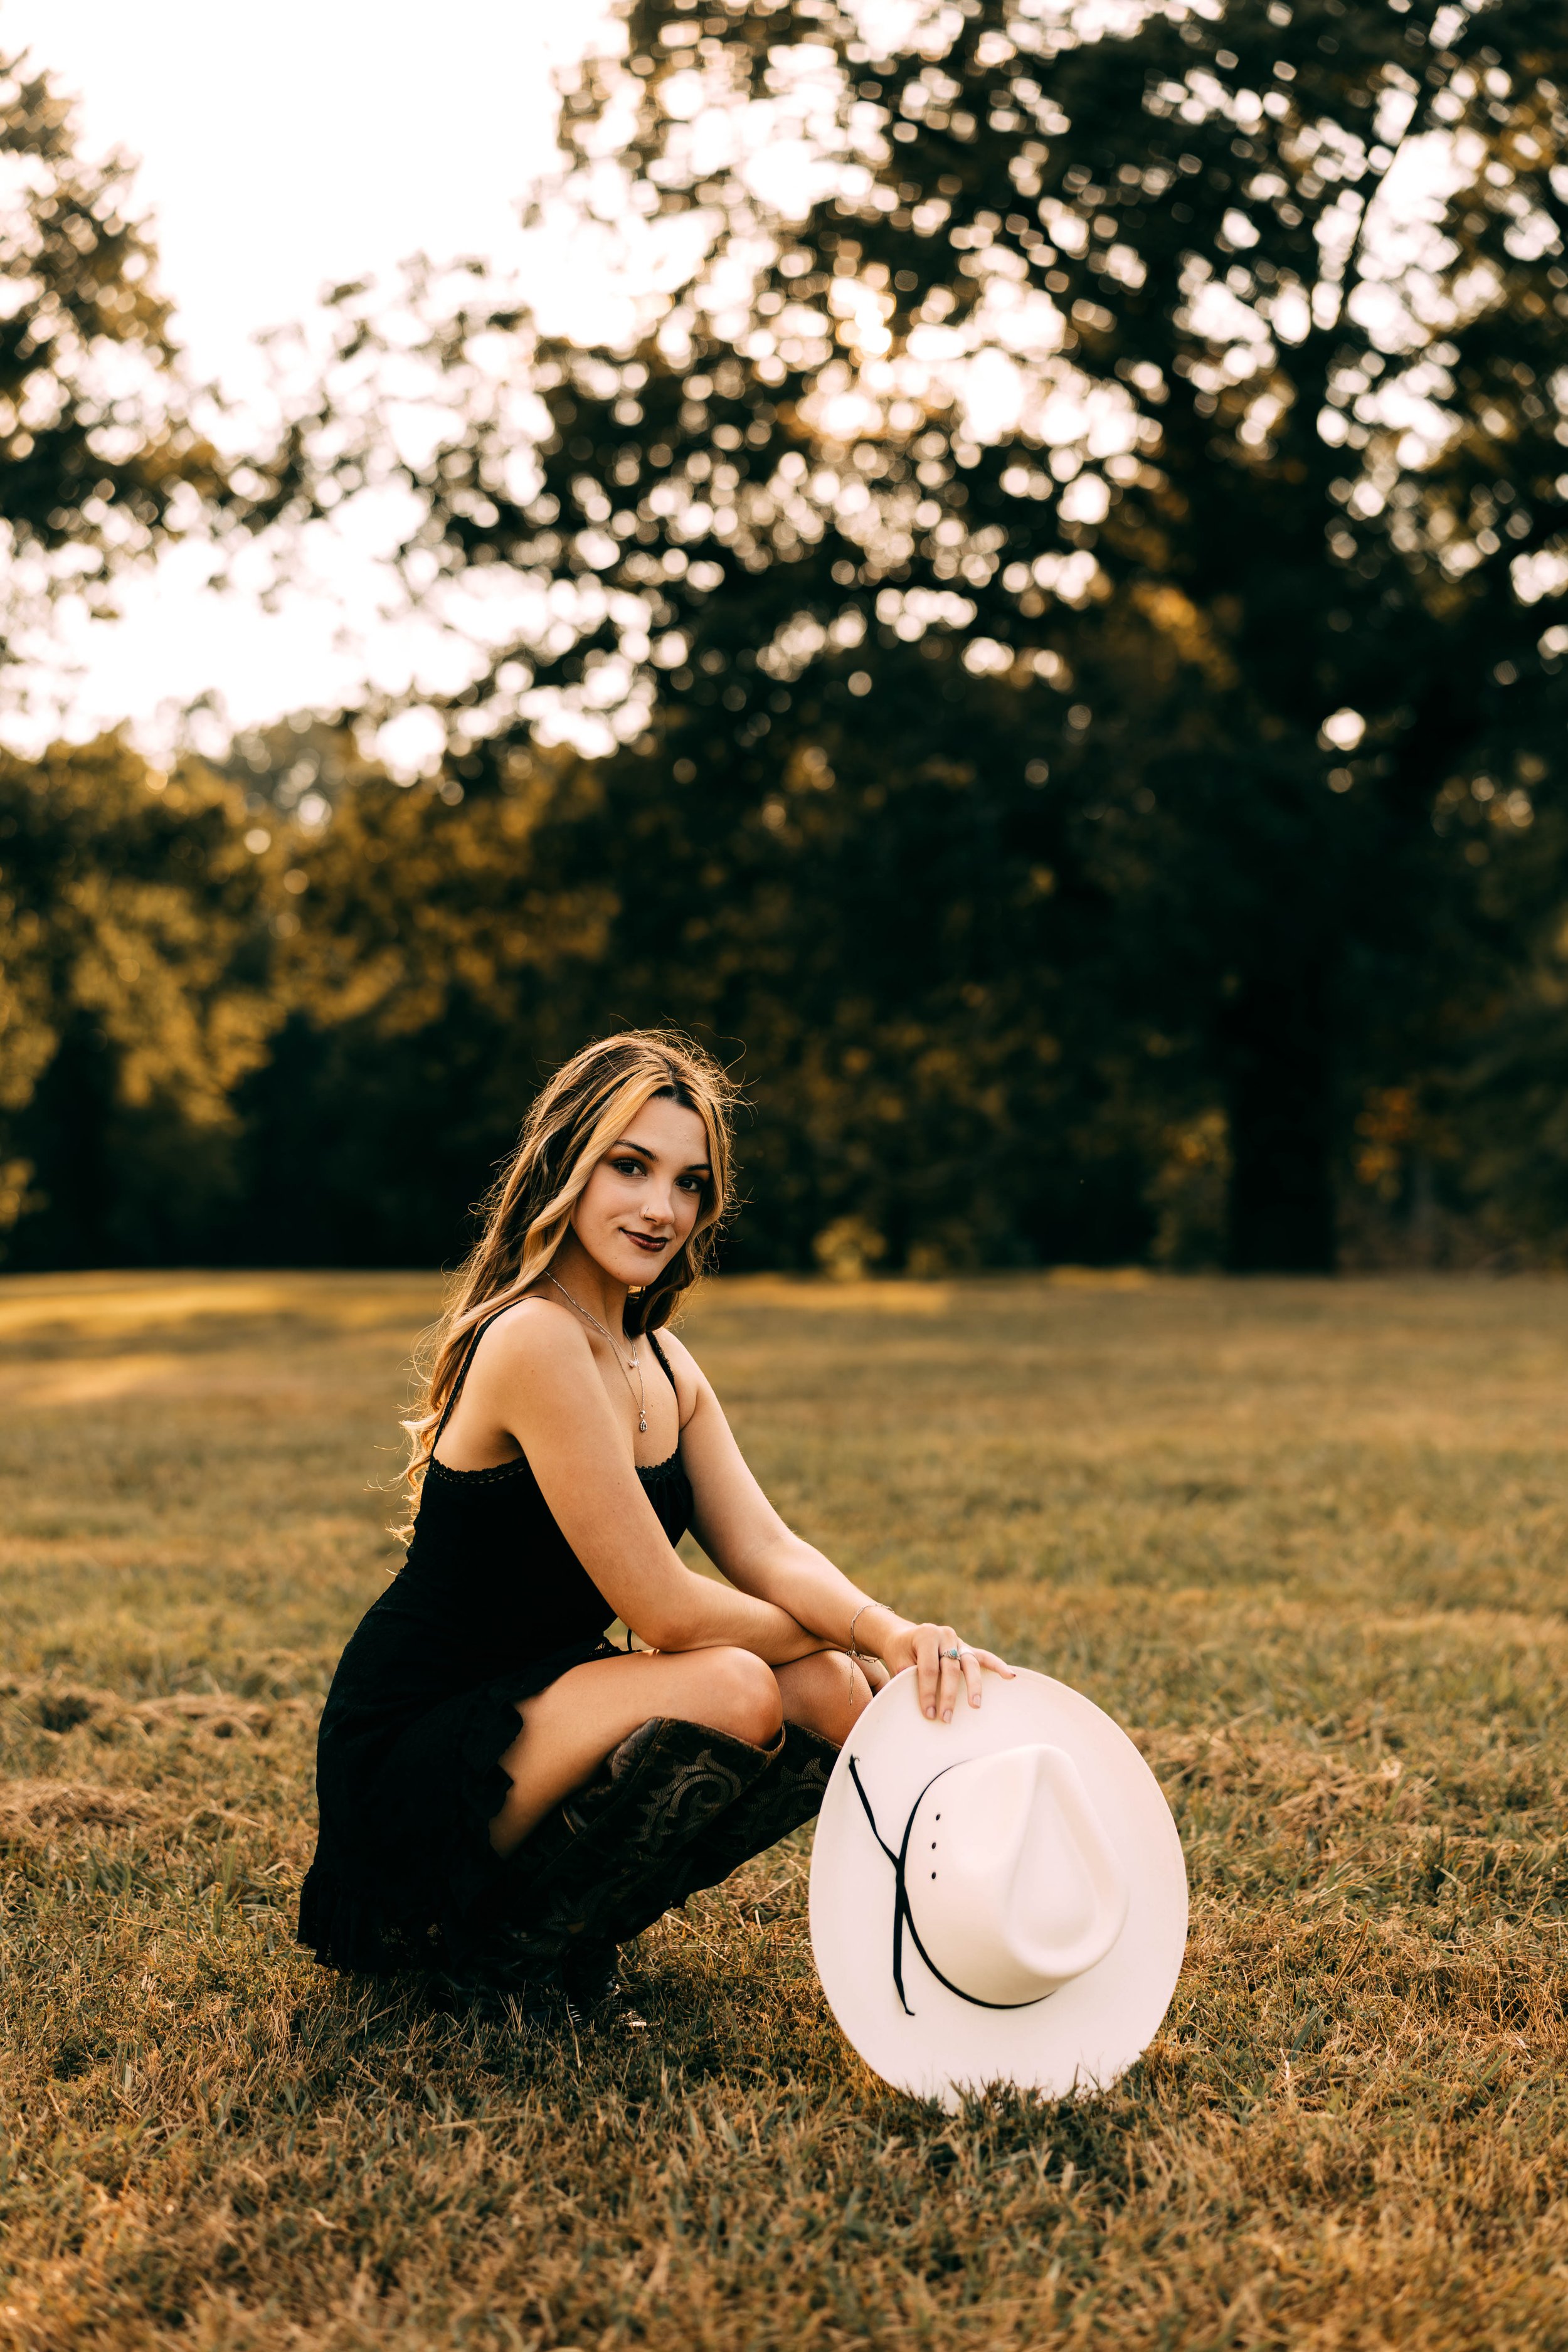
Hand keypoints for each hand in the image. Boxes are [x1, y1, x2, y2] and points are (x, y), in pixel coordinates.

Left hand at [879, 1621, 1015, 1723]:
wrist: (904, 1636)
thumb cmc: (900, 1651)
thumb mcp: (897, 1659)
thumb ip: (906, 1674)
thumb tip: (916, 1698)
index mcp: (926, 1635)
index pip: (929, 1668)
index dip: (928, 1692)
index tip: (928, 1713)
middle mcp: (945, 1635)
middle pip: (950, 1668)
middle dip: (949, 1695)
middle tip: (946, 1718)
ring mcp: (958, 1641)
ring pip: (969, 1663)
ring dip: (974, 1685)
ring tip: (976, 1705)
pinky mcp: (966, 1648)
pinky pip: (984, 1657)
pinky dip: (997, 1666)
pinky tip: (1009, 1676)